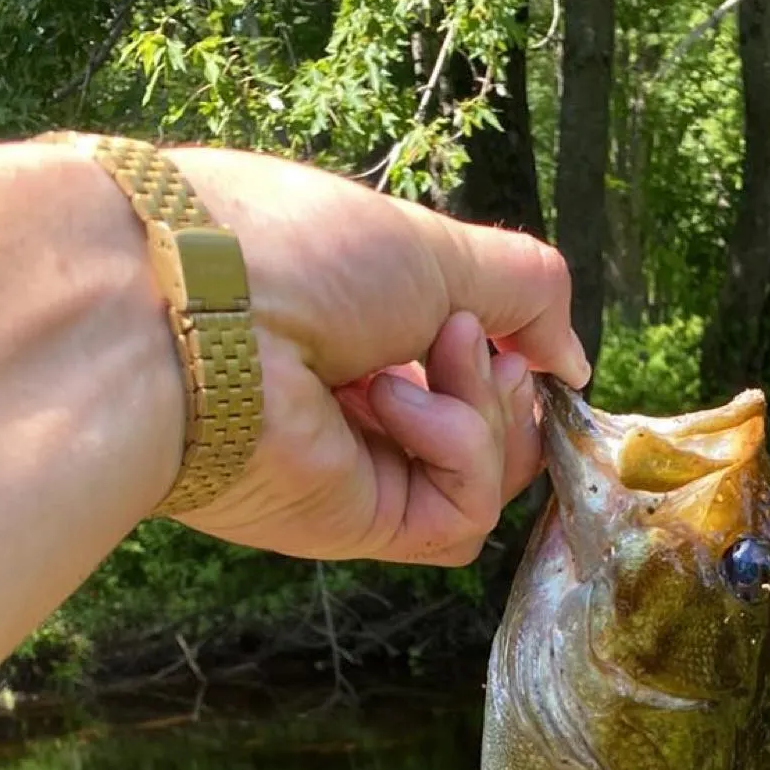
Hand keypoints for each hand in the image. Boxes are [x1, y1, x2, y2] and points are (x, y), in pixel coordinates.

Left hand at [165, 148, 589, 565]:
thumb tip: (572, 360)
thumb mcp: (438, 246)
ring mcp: (362, 469)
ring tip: (440, 353)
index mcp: (365, 335)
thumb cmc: (298, 254)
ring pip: (491, 477)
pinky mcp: (361, 523)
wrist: (197, 311)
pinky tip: (397, 404)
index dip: (514, 357)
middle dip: (507, 384)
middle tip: (465, 340)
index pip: (471, 370)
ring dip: (487, 410)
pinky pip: (461, 516)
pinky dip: (459, 451)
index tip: (520, 334)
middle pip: (496, 432)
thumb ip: (526, 290)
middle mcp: (361, 407)